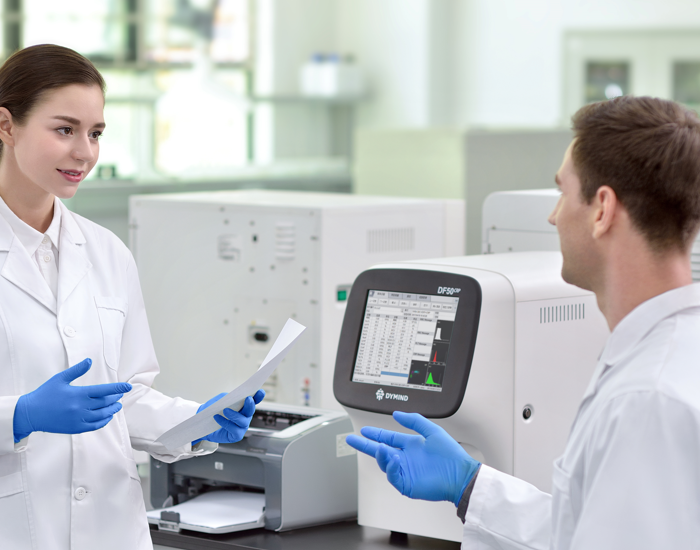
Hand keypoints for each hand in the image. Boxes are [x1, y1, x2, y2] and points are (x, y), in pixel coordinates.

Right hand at [13, 358, 131, 442]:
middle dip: (115, 398)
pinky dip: (104, 421)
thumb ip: (77, 370)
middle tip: (120, 395)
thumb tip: (89, 361)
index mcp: (78, 394)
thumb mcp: (60, 379)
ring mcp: (78, 419)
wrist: (30, 413)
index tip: (127, 387)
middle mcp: (80, 407)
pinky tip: (107, 417)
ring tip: (117, 406)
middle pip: (105, 403)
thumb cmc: (45, 394)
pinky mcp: (75, 428)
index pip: (103, 390)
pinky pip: (95, 426)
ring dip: (112, 410)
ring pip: (102, 415)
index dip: (117, 389)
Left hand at [193, 389, 264, 444]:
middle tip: (248, 399)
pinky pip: (234, 429)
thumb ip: (226, 398)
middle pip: (250, 411)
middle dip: (250, 405)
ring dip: (235, 415)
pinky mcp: (237, 435)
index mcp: (243, 407)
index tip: (261, 391)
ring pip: (243, 421)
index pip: (253, 401)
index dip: (258, 397)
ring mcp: (242, 427)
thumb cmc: (214, 411)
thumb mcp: (219, 401)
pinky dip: (225, 422)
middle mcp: (245, 417)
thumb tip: (231, 397)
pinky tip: (217, 418)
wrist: (205, 425)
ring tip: (225, 410)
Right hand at [346, 411, 479, 505]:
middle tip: (352, 439)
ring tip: (381, 447)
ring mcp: (406, 471)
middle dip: (365, 444)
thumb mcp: (432, 431)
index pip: (388, 437)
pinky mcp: (407, 484)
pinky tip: (393, 459)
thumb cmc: (451, 455)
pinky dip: (390, 467)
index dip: (376, 434)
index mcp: (411, 445)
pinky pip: (393, 476)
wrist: (461, 475)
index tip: (365, 430)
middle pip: (380, 450)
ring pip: (385, 463)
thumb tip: (397, 414)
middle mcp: (406, 458)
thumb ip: (415, 421)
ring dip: (381, 454)